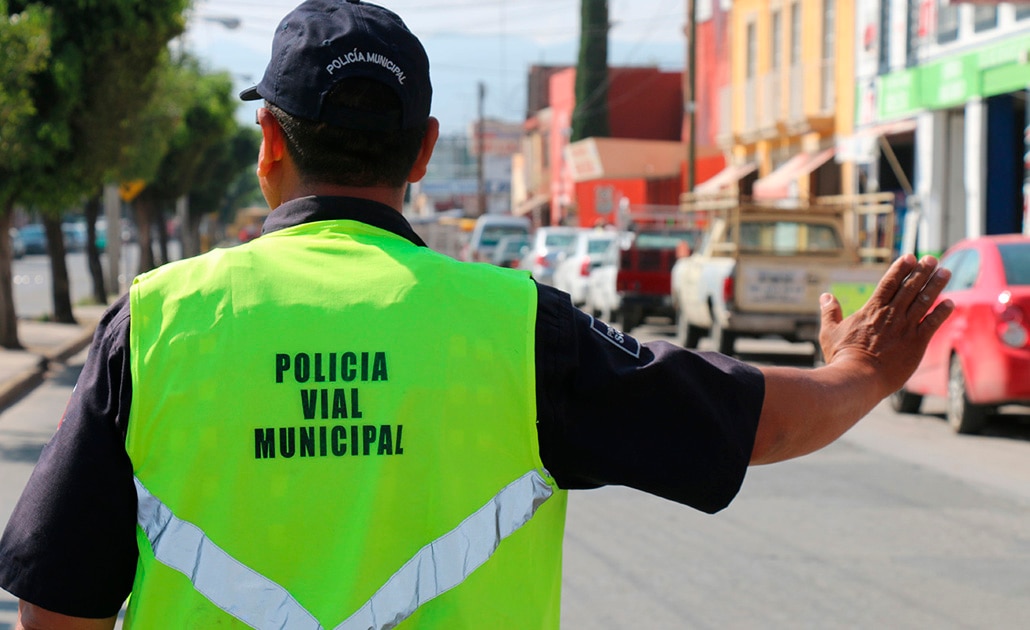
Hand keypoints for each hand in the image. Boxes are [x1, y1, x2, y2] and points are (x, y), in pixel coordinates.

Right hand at [818, 254, 954, 396]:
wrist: (858, 377)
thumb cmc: (842, 356)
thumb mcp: (829, 331)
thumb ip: (830, 312)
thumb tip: (826, 296)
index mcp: (871, 310)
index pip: (889, 283)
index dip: (901, 269)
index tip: (910, 257)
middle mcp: (891, 314)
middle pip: (910, 287)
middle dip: (922, 271)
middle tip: (932, 259)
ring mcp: (905, 328)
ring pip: (924, 301)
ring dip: (935, 285)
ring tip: (945, 272)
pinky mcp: (916, 343)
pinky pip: (932, 324)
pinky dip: (942, 312)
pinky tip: (950, 303)